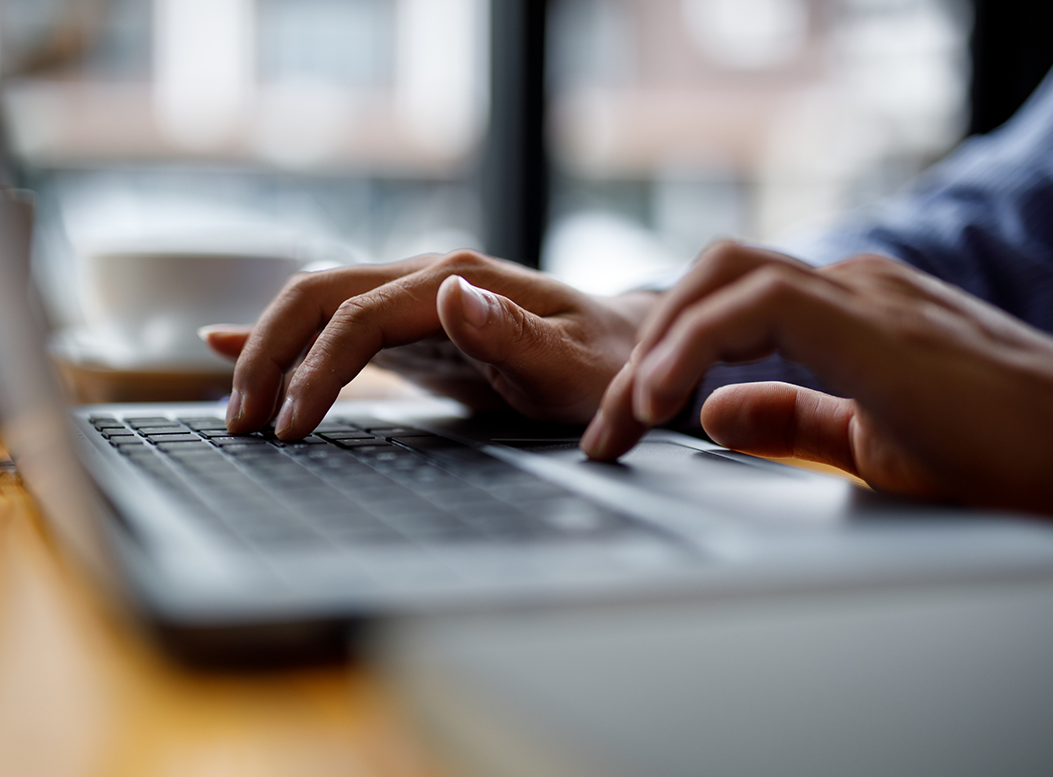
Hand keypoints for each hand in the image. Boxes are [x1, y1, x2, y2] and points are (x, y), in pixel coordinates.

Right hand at [201, 251, 655, 437]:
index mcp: (458, 280)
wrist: (622, 350)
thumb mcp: (573, 364)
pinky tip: (227, 344)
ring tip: (239, 411)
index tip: (292, 428)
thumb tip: (447, 295)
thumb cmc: (604, 366)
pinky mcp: (408, 325)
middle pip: (317, 295)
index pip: (359, 316)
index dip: (316, 370)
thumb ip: (513, 334)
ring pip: (315, 303)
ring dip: (267, 349)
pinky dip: (281, 334)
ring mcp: (414, 297)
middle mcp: (427, 277)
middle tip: (242, 424)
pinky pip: (333, 320)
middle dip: (269, 354)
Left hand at [581, 241, 1052, 516]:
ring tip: (624, 416)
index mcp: (844, 312)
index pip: (724, 304)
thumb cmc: (999, 453)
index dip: (660, 356)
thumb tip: (715, 412)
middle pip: (711, 277)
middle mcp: (849, 287)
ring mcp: (863, 294)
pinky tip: (664, 399)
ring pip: (724, 275)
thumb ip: (793, 419)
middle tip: (605, 428)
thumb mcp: (869, 443)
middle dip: (643, 347)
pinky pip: (758, 304)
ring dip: (657, 344)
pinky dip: (693, 344)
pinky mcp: (875, 320)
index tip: (620, 425)